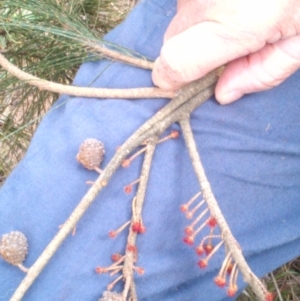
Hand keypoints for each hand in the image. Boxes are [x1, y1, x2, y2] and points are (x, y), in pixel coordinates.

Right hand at [152, 0, 299, 103]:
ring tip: (234, 18)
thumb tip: (222, 94)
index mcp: (235, 23)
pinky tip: (228, 3)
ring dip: (196, 30)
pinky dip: (200, 10)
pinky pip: (187, 3)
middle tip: (223, 51)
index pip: (175, 62)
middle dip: (189, 56)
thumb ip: (261, 73)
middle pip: (172, 43)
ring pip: (178, 21)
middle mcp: (205, 0)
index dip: (170, 80)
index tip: (178, 87)